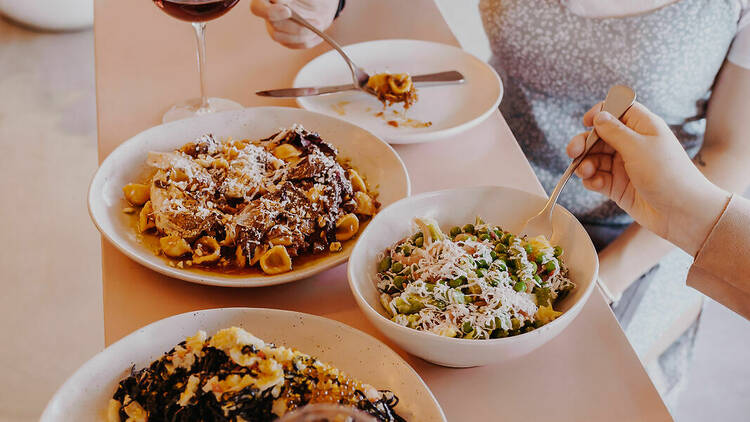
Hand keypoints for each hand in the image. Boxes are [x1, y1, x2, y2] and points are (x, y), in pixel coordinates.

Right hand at [250, 0, 338, 48]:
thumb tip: (279, 2)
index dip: (271, 12)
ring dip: (303, 34)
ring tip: (319, 25)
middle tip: (317, 21)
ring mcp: (274, 28)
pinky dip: (308, 41)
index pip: (256, 7)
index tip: (288, 12)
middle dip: (296, 26)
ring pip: (280, 37)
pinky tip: (318, 35)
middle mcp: (267, 13)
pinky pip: (292, 45)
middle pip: (273, 25)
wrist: (321, 4)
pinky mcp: (284, 39)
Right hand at [566, 102, 729, 255]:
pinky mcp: (618, 186)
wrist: (681, 213)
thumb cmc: (667, 175)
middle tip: (573, 152)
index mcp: (643, 127)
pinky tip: (595, 184)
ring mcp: (624, 166)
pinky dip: (591, 180)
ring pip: (595, 158)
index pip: (618, 110)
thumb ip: (614, 131)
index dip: (601, 113)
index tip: (587, 121)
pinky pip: (597, 177)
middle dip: (584, 142)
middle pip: (600, 135)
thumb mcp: (638, 147)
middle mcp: (632, 144)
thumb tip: (598, 117)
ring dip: (585, 163)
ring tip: (585, 172)